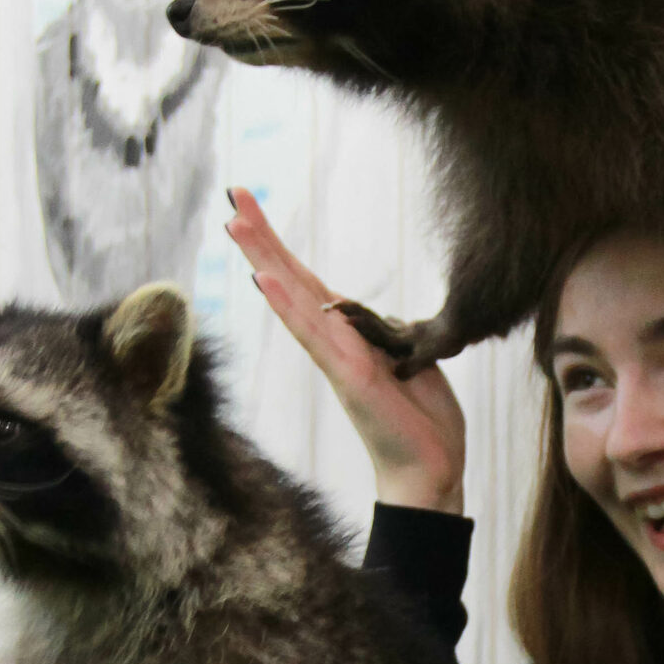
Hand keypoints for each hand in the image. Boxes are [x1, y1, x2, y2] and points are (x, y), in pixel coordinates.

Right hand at [223, 187, 465, 512]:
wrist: (431, 471)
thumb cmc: (420, 420)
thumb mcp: (408, 361)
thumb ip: (387, 336)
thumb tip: (380, 322)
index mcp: (347, 336)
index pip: (307, 280)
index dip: (281, 244)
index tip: (251, 206)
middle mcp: (332, 344)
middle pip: (290, 279)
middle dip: (262, 236)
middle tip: (233, 192)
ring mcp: (336, 360)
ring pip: (293, 300)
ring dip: (264, 259)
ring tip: (235, 223)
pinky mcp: (348, 378)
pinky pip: (314, 336)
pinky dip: (289, 307)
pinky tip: (264, 281)